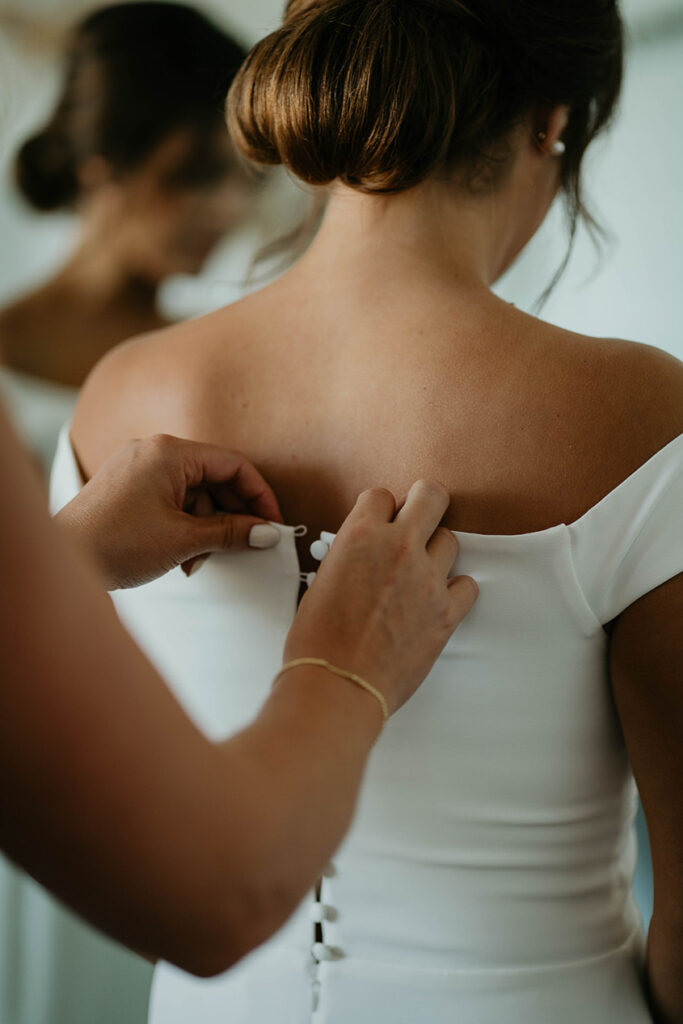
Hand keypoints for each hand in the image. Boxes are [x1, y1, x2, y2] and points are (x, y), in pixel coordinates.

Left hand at [56, 434, 282, 589]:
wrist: (62, 560)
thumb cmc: (114, 543)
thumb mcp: (184, 539)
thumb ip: (231, 532)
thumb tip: (266, 533)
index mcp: (169, 453)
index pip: (233, 465)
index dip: (259, 496)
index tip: (272, 525)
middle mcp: (154, 452)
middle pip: (214, 480)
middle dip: (229, 517)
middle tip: (243, 546)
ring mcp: (139, 469)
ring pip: (194, 495)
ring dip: (204, 529)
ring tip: (197, 561)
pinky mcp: (129, 488)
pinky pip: (172, 501)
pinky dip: (184, 527)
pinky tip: (181, 557)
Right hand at [284, 480, 477, 715]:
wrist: (337, 685)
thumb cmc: (317, 642)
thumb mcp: (321, 581)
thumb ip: (350, 556)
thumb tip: (363, 554)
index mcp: (361, 536)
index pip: (381, 496)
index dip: (381, 510)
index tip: (380, 523)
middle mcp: (399, 548)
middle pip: (431, 496)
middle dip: (424, 503)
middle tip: (418, 519)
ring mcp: (427, 579)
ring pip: (450, 540)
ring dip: (435, 552)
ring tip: (419, 573)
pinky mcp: (446, 612)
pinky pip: (468, 585)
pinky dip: (456, 590)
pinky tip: (438, 600)